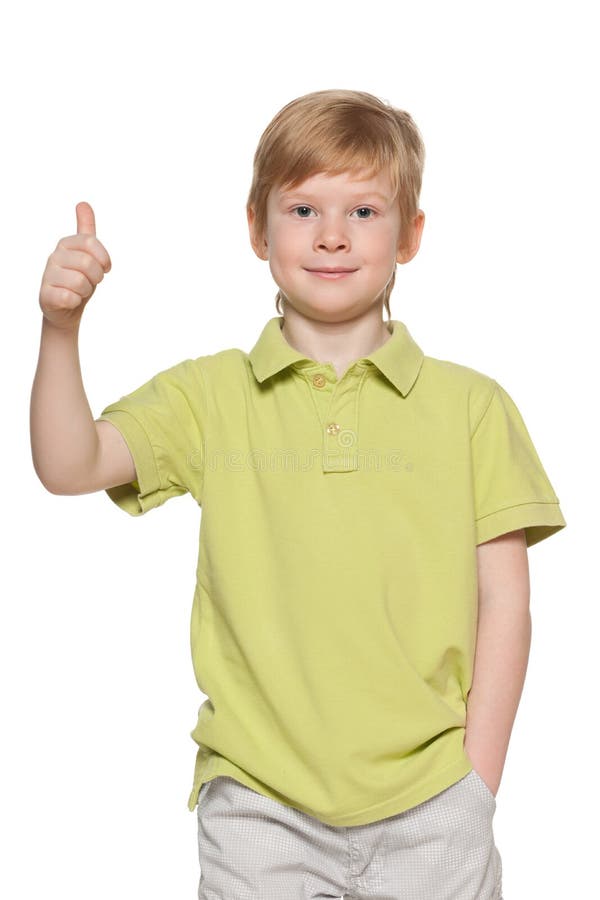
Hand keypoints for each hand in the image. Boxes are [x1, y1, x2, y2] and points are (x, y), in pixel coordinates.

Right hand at [39, 201, 111, 330]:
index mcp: (66, 243)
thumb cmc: (78, 277)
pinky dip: (76, 302)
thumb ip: (86, 229)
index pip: (91, 241)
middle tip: (90, 281)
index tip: (105, 267)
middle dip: (96, 277)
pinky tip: (70, 300)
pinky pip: (70, 298)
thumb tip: (83, 203)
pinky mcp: (45, 295)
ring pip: (81, 282)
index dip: (104, 258)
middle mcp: (54, 256)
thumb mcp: (85, 252)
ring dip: (86, 291)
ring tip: (79, 291)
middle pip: (88, 263)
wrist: (65, 307)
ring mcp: (47, 275)